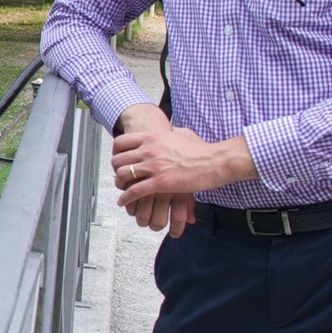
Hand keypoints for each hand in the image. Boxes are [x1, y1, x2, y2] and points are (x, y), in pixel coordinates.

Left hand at [111, 118, 257, 238]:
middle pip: (119, 160)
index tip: (118, 160)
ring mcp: (154, 166)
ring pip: (124, 175)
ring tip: (122, 190)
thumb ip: (172, 132)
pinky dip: (126, 198)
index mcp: (153, 137)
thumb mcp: (184, 133)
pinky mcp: (160, 182)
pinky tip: (124, 202)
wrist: (215, 161)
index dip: (116, 153)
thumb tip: (169, 130)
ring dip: (119, 184)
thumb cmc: (203, 149)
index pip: (121, 143)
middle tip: (120, 176)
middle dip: (116, 170)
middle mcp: (150, 150)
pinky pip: (134, 191)